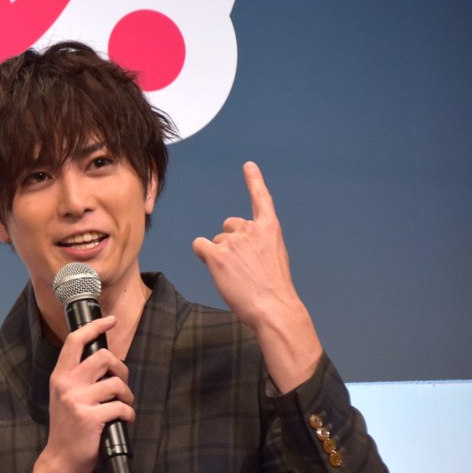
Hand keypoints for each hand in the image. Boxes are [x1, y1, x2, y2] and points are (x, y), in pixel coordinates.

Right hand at [33, 315, 134, 472]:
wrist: (60, 460)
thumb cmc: (67, 429)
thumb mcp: (65, 398)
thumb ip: (78, 380)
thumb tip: (106, 363)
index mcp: (60, 377)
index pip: (74, 341)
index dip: (94, 327)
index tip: (109, 320)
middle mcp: (66, 384)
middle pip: (103, 357)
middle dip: (121, 368)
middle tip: (122, 382)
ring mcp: (77, 400)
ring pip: (116, 383)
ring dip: (127, 395)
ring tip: (123, 406)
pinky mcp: (90, 417)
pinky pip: (121, 407)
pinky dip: (129, 414)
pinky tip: (124, 421)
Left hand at [192, 162, 321, 390]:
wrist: (273, 307)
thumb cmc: (273, 289)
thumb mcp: (273, 259)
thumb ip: (257, 244)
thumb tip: (232, 244)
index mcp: (270, 229)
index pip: (261, 199)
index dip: (254, 181)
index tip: (248, 165)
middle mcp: (251, 229)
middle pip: (228, 226)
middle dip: (229, 242)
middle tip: (241, 266)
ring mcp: (233, 241)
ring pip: (215, 240)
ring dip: (219, 255)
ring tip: (235, 275)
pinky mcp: (217, 254)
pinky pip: (200, 246)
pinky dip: (203, 254)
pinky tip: (215, 268)